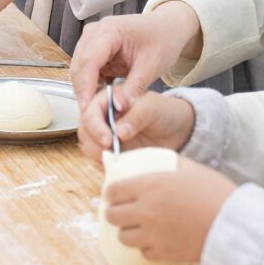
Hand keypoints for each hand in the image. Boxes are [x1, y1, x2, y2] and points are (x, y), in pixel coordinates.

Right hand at [71, 2, 203, 150]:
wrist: (167, 28)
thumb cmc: (162, 41)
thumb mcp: (152, 66)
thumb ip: (134, 87)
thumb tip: (118, 108)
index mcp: (109, 30)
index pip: (90, 60)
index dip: (85, 85)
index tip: (86, 108)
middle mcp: (95, 32)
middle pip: (79, 64)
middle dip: (82, 90)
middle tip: (89, 115)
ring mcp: (92, 39)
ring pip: (79, 68)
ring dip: (85, 88)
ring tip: (94, 110)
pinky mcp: (95, 49)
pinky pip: (87, 70)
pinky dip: (91, 84)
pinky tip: (99, 99)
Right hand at [79, 88, 194, 161]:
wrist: (179, 130)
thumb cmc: (165, 111)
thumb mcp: (152, 108)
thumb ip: (135, 116)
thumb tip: (118, 132)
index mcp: (108, 99)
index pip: (90, 110)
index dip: (94, 125)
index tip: (107, 140)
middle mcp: (103, 116)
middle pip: (84, 129)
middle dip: (93, 142)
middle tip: (108, 152)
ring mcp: (106, 135)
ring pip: (88, 146)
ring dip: (96, 154)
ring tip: (114, 159)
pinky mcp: (112, 152)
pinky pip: (100, 159)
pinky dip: (104, 164)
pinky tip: (118, 165)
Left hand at [102, 157, 234, 264]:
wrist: (235, 227)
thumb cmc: (216, 193)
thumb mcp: (191, 168)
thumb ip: (170, 163)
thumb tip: (162, 159)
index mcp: (148, 186)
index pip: (113, 191)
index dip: (112, 193)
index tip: (115, 194)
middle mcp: (145, 210)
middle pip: (113, 216)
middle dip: (115, 212)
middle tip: (124, 211)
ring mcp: (153, 235)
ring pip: (124, 237)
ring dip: (128, 232)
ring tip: (138, 228)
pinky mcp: (164, 254)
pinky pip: (144, 253)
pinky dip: (147, 247)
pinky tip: (156, 241)